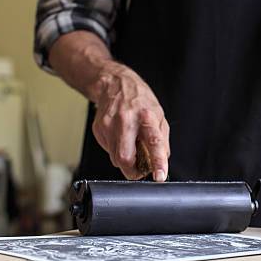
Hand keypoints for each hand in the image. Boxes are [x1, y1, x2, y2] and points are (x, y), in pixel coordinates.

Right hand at [92, 63, 169, 180]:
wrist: (115, 84)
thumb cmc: (140, 100)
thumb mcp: (159, 116)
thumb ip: (162, 139)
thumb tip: (162, 160)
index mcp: (146, 117)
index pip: (154, 142)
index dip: (157, 161)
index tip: (159, 175)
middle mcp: (126, 120)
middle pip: (125, 158)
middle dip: (133, 170)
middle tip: (140, 170)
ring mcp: (109, 125)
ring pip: (115, 158)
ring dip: (125, 160)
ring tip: (131, 146)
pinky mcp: (98, 128)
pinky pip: (108, 151)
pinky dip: (116, 150)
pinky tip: (120, 137)